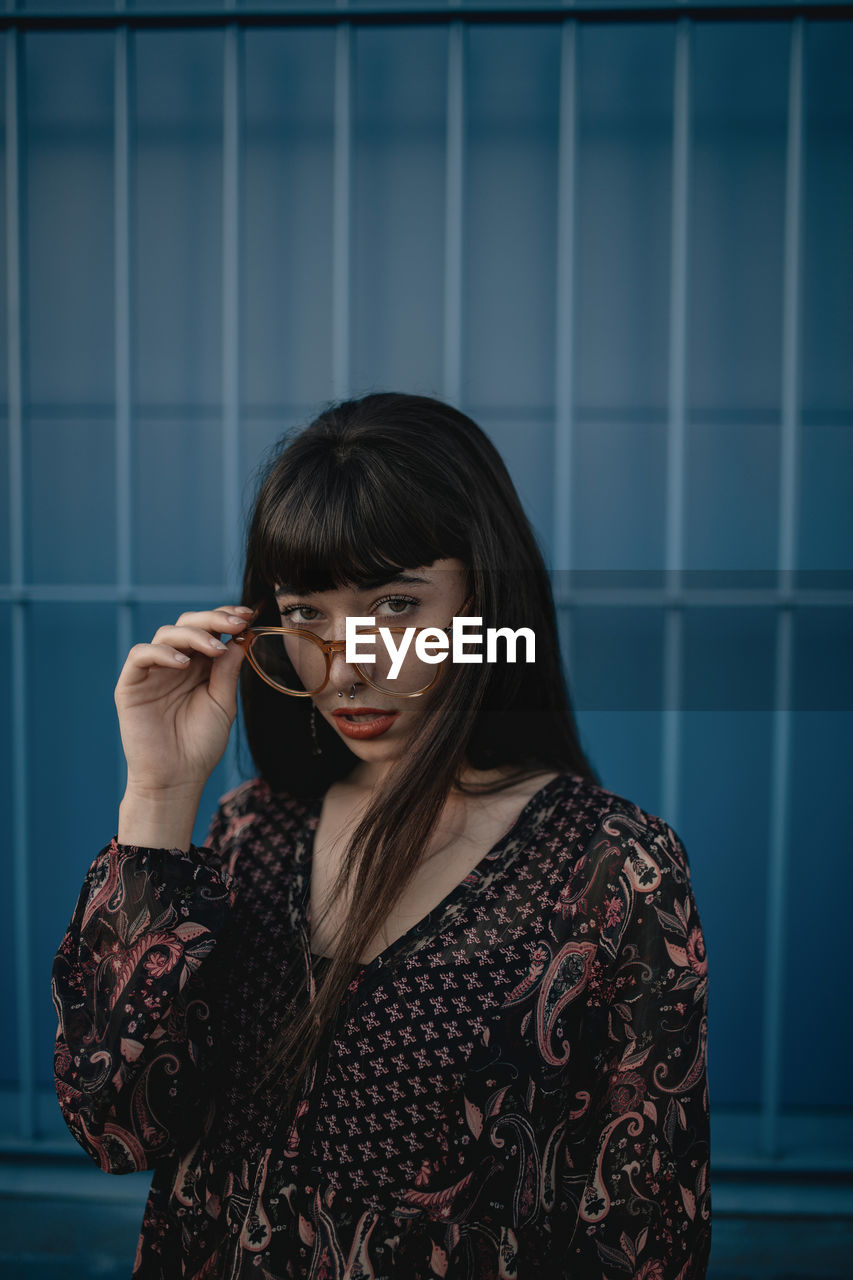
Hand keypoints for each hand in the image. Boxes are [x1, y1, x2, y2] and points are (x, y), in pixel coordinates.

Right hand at [115, 605, 251, 798]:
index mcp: (198, 667)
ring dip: (193, 635)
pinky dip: (162, 653)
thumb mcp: (223, 703)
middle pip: (187, 624)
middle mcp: (174, 664)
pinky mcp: (131, 685)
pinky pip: (141, 656)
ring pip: (166, 634)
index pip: (208, 630)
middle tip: (235, 623)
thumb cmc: (201, 745)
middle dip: (213, 618)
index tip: (248, 615)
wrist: (177, 778)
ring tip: (215, 649)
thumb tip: (238, 638)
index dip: (225, 617)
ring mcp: (152, 673)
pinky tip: (184, 664)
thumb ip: (227, 670)